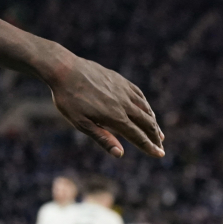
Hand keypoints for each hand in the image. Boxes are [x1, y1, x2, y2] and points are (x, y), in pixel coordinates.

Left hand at [48, 55, 163, 157]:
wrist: (64, 69)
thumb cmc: (69, 99)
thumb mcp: (80, 122)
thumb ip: (102, 138)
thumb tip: (120, 154)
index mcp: (115, 117)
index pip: (138, 136)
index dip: (149, 146)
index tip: (159, 154)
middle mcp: (124, 104)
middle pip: (146, 123)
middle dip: (155, 137)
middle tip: (160, 147)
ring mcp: (124, 90)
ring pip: (145, 109)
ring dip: (153, 122)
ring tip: (158, 133)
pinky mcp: (120, 81)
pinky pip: (139, 95)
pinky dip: (146, 106)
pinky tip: (147, 109)